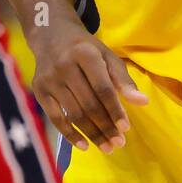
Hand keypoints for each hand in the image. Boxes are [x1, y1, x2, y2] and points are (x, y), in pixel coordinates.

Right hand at [29, 16, 148, 153]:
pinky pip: (56, 118)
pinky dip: (70, 134)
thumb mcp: (106, 55)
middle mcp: (65, 65)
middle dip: (105, 126)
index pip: (103, 88)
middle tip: (118, 143)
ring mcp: (50, 79)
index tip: (126, 128)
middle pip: (88, 104)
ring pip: (74, 114)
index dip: (115, 110)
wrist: (51, 36)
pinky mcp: (39, 90)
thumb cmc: (85, 48)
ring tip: (107, 147)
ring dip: (92, 134)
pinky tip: (84, 145)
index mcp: (85, 53)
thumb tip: (142, 102)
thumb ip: (123, 79)